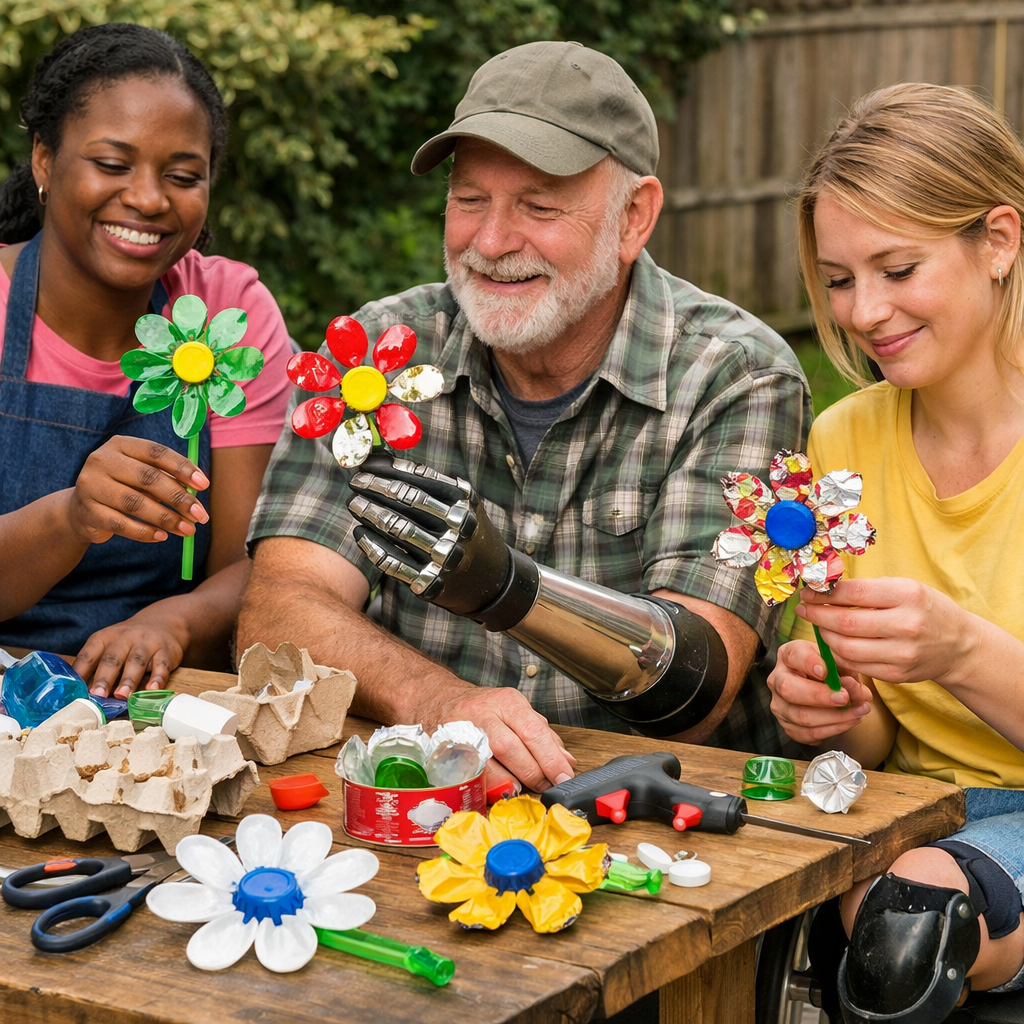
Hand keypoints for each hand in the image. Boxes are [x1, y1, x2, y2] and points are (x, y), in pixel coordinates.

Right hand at [65, 436, 209, 545]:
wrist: (80, 510)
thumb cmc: (122, 488)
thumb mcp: (141, 476)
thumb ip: (167, 478)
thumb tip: (197, 490)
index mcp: (120, 445)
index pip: (156, 452)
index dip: (182, 468)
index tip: (204, 484)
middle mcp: (102, 460)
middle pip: (148, 478)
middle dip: (179, 498)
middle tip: (200, 514)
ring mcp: (91, 485)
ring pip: (136, 503)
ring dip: (166, 518)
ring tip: (187, 530)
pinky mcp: (87, 511)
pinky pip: (121, 524)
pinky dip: (145, 532)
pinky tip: (162, 536)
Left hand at [74, 612, 186, 698]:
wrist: (162, 622)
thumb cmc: (128, 642)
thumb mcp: (108, 645)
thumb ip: (95, 666)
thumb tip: (78, 694)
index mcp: (105, 638)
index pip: (89, 654)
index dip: (81, 671)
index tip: (75, 689)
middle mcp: (125, 638)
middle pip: (113, 658)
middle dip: (105, 677)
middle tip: (98, 695)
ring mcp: (147, 643)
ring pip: (137, 661)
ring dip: (129, 679)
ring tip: (122, 696)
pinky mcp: (166, 651)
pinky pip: (162, 665)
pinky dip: (158, 678)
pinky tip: (153, 689)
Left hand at [346, 452, 514, 620]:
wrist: (490, 579)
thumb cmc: (465, 530)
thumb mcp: (460, 503)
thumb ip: (428, 484)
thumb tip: (382, 460)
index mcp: (464, 501)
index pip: (420, 478)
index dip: (389, 469)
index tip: (366, 464)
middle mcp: (458, 527)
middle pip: (408, 500)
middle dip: (376, 487)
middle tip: (355, 482)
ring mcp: (445, 555)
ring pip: (398, 529)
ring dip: (370, 514)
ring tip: (353, 504)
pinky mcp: (431, 581)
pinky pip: (393, 561)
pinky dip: (372, 545)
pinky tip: (359, 533)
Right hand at [427, 684, 575, 792]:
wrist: (434, 699)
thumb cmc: (480, 709)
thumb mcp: (513, 710)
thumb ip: (541, 734)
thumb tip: (567, 761)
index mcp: (506, 702)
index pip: (533, 730)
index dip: (551, 758)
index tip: (565, 777)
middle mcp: (482, 714)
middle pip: (511, 746)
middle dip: (533, 772)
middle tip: (547, 787)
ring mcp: (461, 733)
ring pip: (487, 762)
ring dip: (508, 782)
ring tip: (522, 790)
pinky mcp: (444, 751)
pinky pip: (467, 774)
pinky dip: (484, 787)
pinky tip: (496, 792)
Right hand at [768, 639, 872, 745]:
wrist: (828, 692)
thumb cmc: (833, 673)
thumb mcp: (843, 665)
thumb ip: (848, 672)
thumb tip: (850, 685)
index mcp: (789, 655)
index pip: (793, 656)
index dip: (808, 663)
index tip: (826, 671)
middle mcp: (778, 679)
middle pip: (788, 688)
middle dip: (819, 696)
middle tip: (844, 697)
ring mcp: (780, 704)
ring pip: (801, 716)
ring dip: (834, 717)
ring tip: (857, 711)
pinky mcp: (788, 726)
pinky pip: (809, 733)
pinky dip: (833, 729)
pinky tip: (849, 721)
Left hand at [798, 578, 968, 686]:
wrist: (959, 645)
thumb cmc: (925, 609)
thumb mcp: (905, 588)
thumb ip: (868, 589)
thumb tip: (824, 587)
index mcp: (908, 595)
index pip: (853, 593)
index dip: (823, 593)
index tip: (807, 591)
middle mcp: (907, 625)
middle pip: (845, 622)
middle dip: (817, 615)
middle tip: (804, 609)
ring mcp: (902, 653)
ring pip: (846, 647)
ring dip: (824, 635)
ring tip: (817, 625)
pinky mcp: (897, 674)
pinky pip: (856, 664)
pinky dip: (838, 653)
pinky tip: (833, 642)